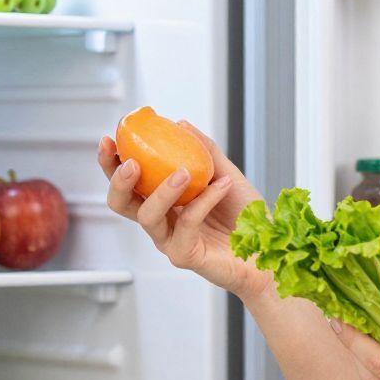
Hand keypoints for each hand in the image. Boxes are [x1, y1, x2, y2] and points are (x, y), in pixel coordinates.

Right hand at [97, 123, 267, 299]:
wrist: (270, 247)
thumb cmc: (247, 217)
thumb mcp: (226, 175)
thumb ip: (205, 152)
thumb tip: (181, 124)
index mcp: (164, 202)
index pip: (128, 183)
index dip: (111, 163)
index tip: (108, 140)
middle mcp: (162, 222)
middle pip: (122, 204)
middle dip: (118, 181)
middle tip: (131, 162)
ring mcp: (171, 240)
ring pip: (148, 216)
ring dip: (162, 190)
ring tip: (184, 172)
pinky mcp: (186, 255)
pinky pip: (187, 224)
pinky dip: (204, 201)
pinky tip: (222, 186)